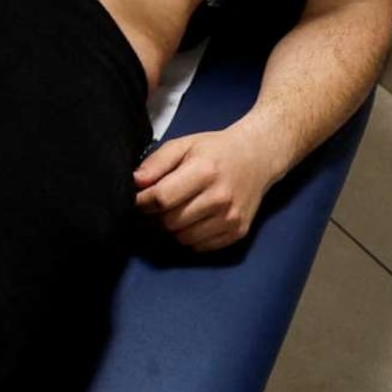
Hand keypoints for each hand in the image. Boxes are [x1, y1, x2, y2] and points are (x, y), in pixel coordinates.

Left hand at [134, 126, 286, 251]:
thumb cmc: (215, 150)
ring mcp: (230, 217)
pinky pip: (200, 247)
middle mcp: (220, 197)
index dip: (142, 202)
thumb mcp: (184, 145)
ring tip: (177, 210)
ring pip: (183, 238)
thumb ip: (156, 162)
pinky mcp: (237, 232)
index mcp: (204, 171)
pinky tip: (194, 219)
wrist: (256, 158)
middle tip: (158, 205)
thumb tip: (135, 183)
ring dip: (173, 228)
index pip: (161, 199)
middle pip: (170, 222)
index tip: (138, 199)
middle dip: (156, 216)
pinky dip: (190, 237)